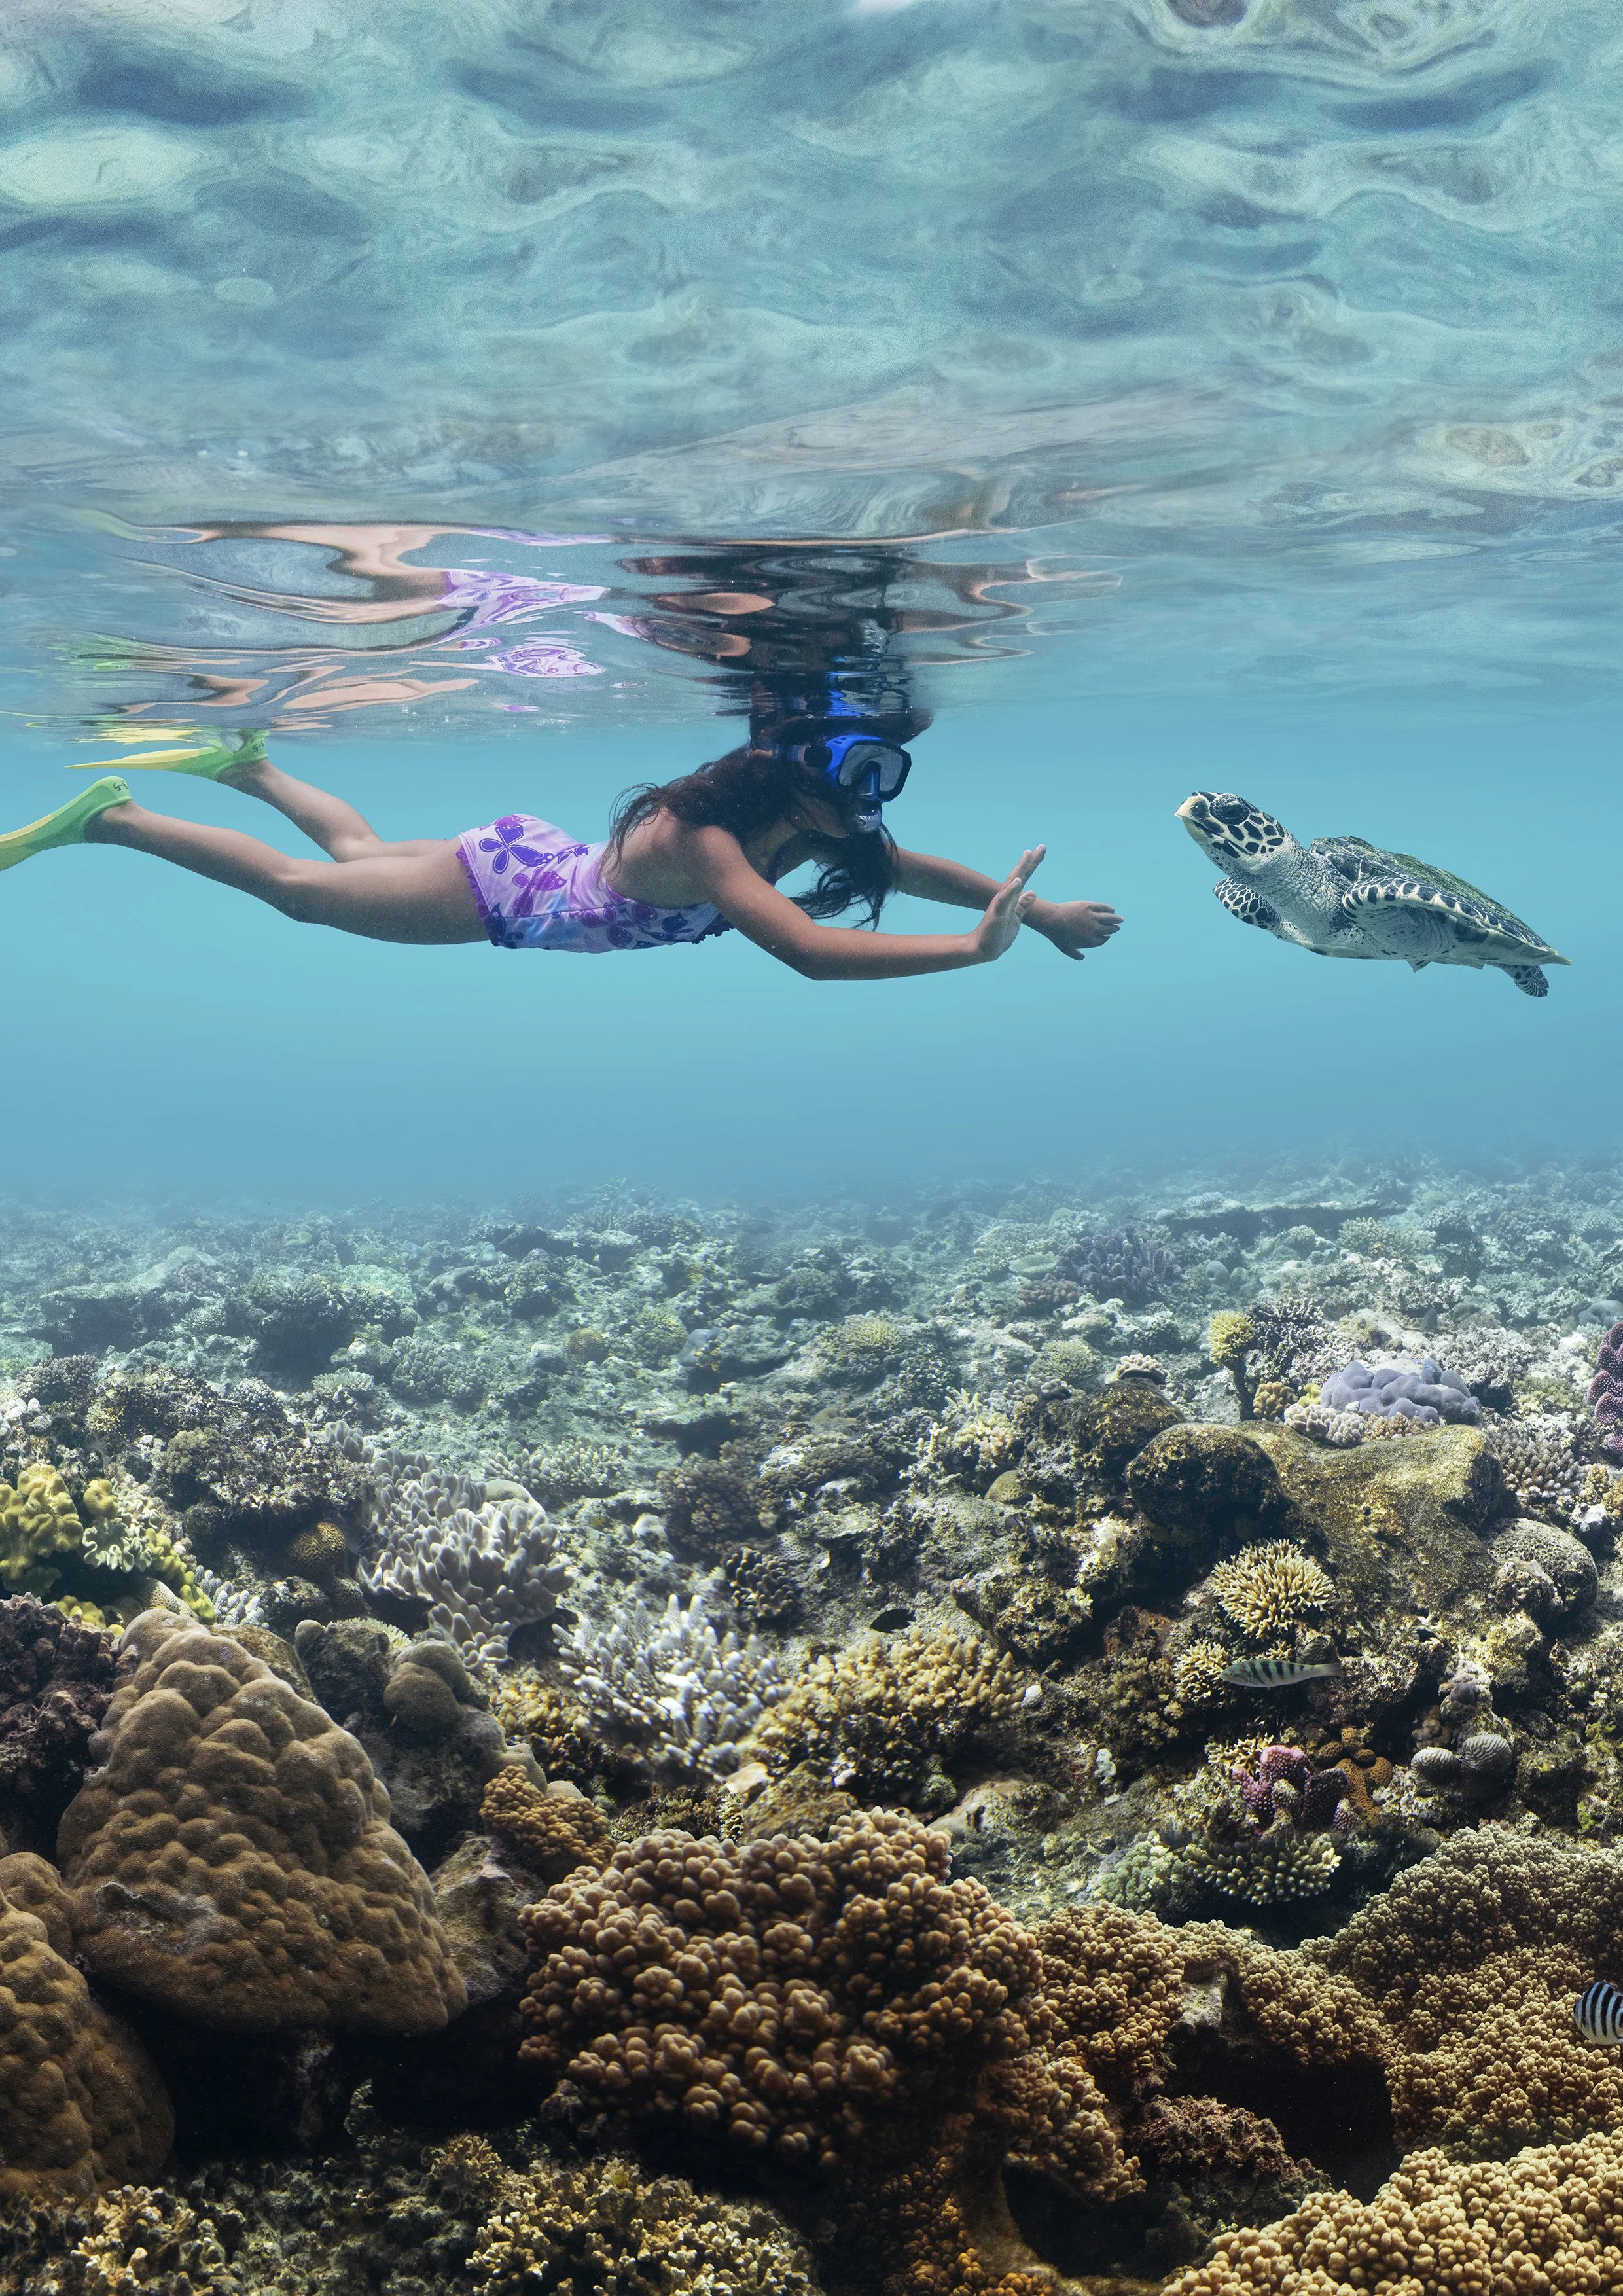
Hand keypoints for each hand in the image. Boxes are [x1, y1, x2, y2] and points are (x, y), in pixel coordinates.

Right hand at [969, 846, 1044, 963]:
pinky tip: (1017, 881)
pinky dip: (1010, 890)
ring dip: (1019, 869)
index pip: (1023, 878)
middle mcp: (1005, 897)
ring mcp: (1000, 905)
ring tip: (1028, 855)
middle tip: (1041, 847)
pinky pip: (1004, 901)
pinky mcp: (997, 915)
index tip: (1040, 849)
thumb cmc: (999, 934)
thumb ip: (1023, 905)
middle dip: (1029, 861)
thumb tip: (1033, 892)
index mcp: (1011, 898)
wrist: (984, 950)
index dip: (1032, 864)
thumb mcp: (1016, 918)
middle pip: (1018, 875)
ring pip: (1011, 883)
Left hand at [1032, 897, 1122, 960]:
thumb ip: (1075, 954)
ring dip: (1116, 918)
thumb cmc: (1057, 935)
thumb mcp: (1065, 948)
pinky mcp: (1089, 906)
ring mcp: (1092, 918)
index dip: (1107, 937)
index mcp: (1090, 941)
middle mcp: (1094, 930)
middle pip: (1109, 929)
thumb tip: (1082, 957)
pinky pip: (1103, 908)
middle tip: (1117, 926)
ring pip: (1109, 918)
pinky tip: (1112, 909)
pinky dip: (1109, 909)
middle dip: (1114, 928)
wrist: (1051, 920)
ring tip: (1120, 919)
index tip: (1107, 935)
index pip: (1103, 939)